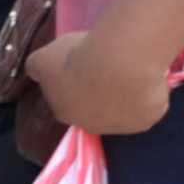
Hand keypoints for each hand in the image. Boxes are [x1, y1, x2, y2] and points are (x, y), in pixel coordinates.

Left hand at [22, 30, 173, 136]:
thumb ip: (35, 66)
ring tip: (129, 71)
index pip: (65, 101)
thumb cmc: (77, 59)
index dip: (73, 84)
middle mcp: (92, 126)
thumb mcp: (44, 57)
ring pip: (123, 111)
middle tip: (106, 67)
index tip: (82, 67)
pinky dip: (148, 94)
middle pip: (94, 110)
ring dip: (125, 96)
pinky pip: (148, 106)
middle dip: (99, 93)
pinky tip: (146, 78)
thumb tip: (35, 71)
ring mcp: (123, 126)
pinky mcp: (148, 119)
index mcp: (65, 113)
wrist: (119, 64)